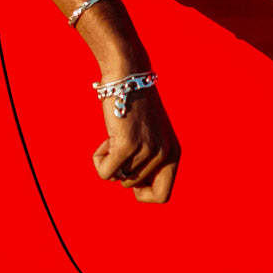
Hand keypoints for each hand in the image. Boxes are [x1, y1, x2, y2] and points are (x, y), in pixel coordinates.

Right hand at [93, 87, 179, 202]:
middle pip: (132, 186)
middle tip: (122, 142)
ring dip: (110, 160)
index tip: (132, 174)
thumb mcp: (150, 135)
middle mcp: (165, 154)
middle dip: (121, 168)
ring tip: (116, 134)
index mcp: (174, 153)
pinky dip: (99, 160)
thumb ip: (149, 161)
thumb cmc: (135, 106)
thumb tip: (136, 188)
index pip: (162, 196)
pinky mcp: (127, 146)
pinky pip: (105, 173)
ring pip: (117, 178)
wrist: (128, 76)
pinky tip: (107, 138)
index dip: (142, 192)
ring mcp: (147, 151)